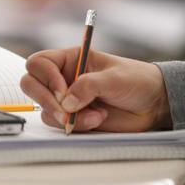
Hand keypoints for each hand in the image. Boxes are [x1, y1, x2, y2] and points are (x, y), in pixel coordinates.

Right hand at [20, 48, 171, 132]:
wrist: (152, 103)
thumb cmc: (137, 80)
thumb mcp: (114, 78)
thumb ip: (88, 86)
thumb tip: (66, 102)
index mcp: (71, 59)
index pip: (39, 63)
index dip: (45, 77)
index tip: (62, 91)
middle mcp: (65, 78)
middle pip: (32, 85)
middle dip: (46, 100)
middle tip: (65, 110)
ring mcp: (68, 99)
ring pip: (46, 109)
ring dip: (67, 116)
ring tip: (95, 115)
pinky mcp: (74, 118)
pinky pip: (60, 125)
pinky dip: (77, 125)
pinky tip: (98, 119)